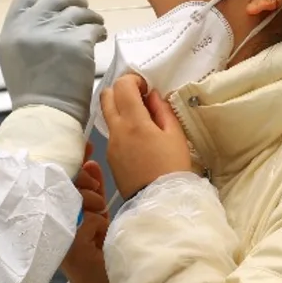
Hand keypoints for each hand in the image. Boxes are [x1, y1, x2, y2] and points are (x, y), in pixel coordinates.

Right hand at [0, 0, 106, 124]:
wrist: (47, 116)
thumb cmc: (33, 96)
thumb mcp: (14, 60)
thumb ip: (25, 37)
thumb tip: (47, 22)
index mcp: (11, 32)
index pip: (24, 1)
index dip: (42, 4)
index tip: (54, 12)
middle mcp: (30, 27)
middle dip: (71, 0)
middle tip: (82, 7)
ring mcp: (54, 32)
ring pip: (79, 11)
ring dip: (89, 17)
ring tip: (96, 26)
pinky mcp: (77, 42)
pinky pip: (94, 27)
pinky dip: (99, 30)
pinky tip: (101, 38)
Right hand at [62, 145, 111, 282]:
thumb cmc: (98, 249)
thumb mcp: (98, 213)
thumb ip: (93, 188)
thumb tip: (90, 161)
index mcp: (57, 208)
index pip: (63, 176)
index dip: (76, 161)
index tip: (86, 146)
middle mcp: (50, 217)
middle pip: (67, 183)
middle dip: (87, 182)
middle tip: (97, 193)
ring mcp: (55, 231)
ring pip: (77, 198)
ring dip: (94, 203)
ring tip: (100, 216)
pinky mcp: (67, 244)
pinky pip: (88, 219)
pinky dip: (99, 223)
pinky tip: (98, 235)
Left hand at [101, 74, 194, 197]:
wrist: (159, 202)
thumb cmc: (172, 168)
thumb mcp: (175, 135)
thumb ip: (162, 110)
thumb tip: (151, 95)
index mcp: (133, 122)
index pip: (122, 86)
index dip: (134, 80)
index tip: (146, 88)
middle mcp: (116, 131)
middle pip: (106, 96)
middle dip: (121, 90)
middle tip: (140, 99)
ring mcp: (110, 145)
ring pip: (107, 115)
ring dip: (120, 109)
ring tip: (142, 120)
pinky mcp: (110, 157)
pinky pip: (112, 134)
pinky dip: (122, 127)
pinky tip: (139, 139)